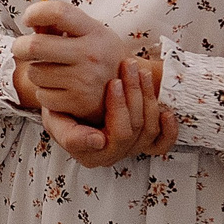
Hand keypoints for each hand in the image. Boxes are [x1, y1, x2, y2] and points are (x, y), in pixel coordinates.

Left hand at [13, 0, 147, 123]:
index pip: (59, 12)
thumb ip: (61, 24)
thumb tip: (32, 23)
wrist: (129, 90)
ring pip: (35, 72)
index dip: (36, 12)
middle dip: (20, 46)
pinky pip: (42, 95)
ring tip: (52, 71)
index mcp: (94, 32)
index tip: (28, 19)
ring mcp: (84, 80)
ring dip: (36, 71)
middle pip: (35, 46)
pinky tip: (59, 88)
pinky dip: (44, 92)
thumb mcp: (90, 33)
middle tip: (21, 48)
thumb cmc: (100, 56)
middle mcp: (90, 55)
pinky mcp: (78, 102)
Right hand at [44, 59, 177, 168]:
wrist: (66, 102)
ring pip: (149, 129)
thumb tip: (99, 141)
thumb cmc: (58, 110)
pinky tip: (166, 111)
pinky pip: (162, 144)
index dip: (119, 108)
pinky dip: (168, 130)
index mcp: (92, 155)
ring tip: (138, 72)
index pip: (116, 136)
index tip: (113, 83)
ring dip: (147, 97)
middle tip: (127, 67)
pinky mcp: (143, 142)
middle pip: (135, 129)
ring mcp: (130, 149)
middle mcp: (113, 155)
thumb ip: (71, 135)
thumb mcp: (54, 121)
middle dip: (134, 94)